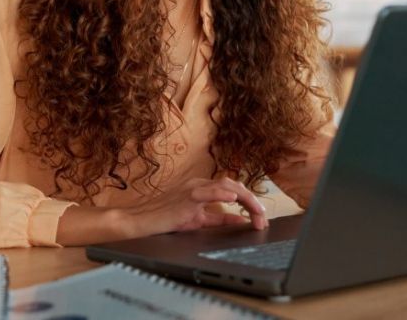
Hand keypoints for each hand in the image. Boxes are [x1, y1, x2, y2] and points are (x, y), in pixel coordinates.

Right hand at [120, 177, 267, 238]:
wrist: (143, 221)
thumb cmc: (167, 219)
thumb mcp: (199, 220)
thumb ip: (219, 219)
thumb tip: (239, 220)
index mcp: (203, 188)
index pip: (233, 190)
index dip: (250, 202)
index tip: (260, 217)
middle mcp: (200, 184)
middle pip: (234, 186)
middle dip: (252, 201)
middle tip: (263, 218)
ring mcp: (193, 188)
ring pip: (226, 186)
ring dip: (245, 199)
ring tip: (257, 211)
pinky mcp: (186, 197)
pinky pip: (207, 192)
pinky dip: (222, 194)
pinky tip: (233, 199)